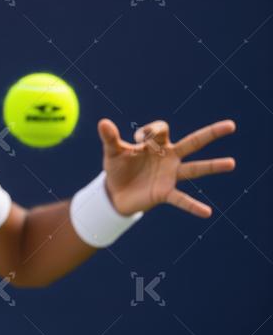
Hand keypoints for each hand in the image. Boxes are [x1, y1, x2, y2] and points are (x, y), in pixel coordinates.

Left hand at [97, 118, 235, 217]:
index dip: (150, 131)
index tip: (137, 139)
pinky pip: (181, 199)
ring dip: (212, 166)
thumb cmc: (117, 168)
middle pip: (193, 142)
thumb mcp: (112, 152)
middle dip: (210, 133)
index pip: (161, 130)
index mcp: (155, 145)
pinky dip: (193, 205)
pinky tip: (207, 212)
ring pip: (194, 168)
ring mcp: (169, 176)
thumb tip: (103, 122)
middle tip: (231, 125)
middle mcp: (168, 158)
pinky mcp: (165, 193)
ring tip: (231, 163)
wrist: (114, 193)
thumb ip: (109, 138)